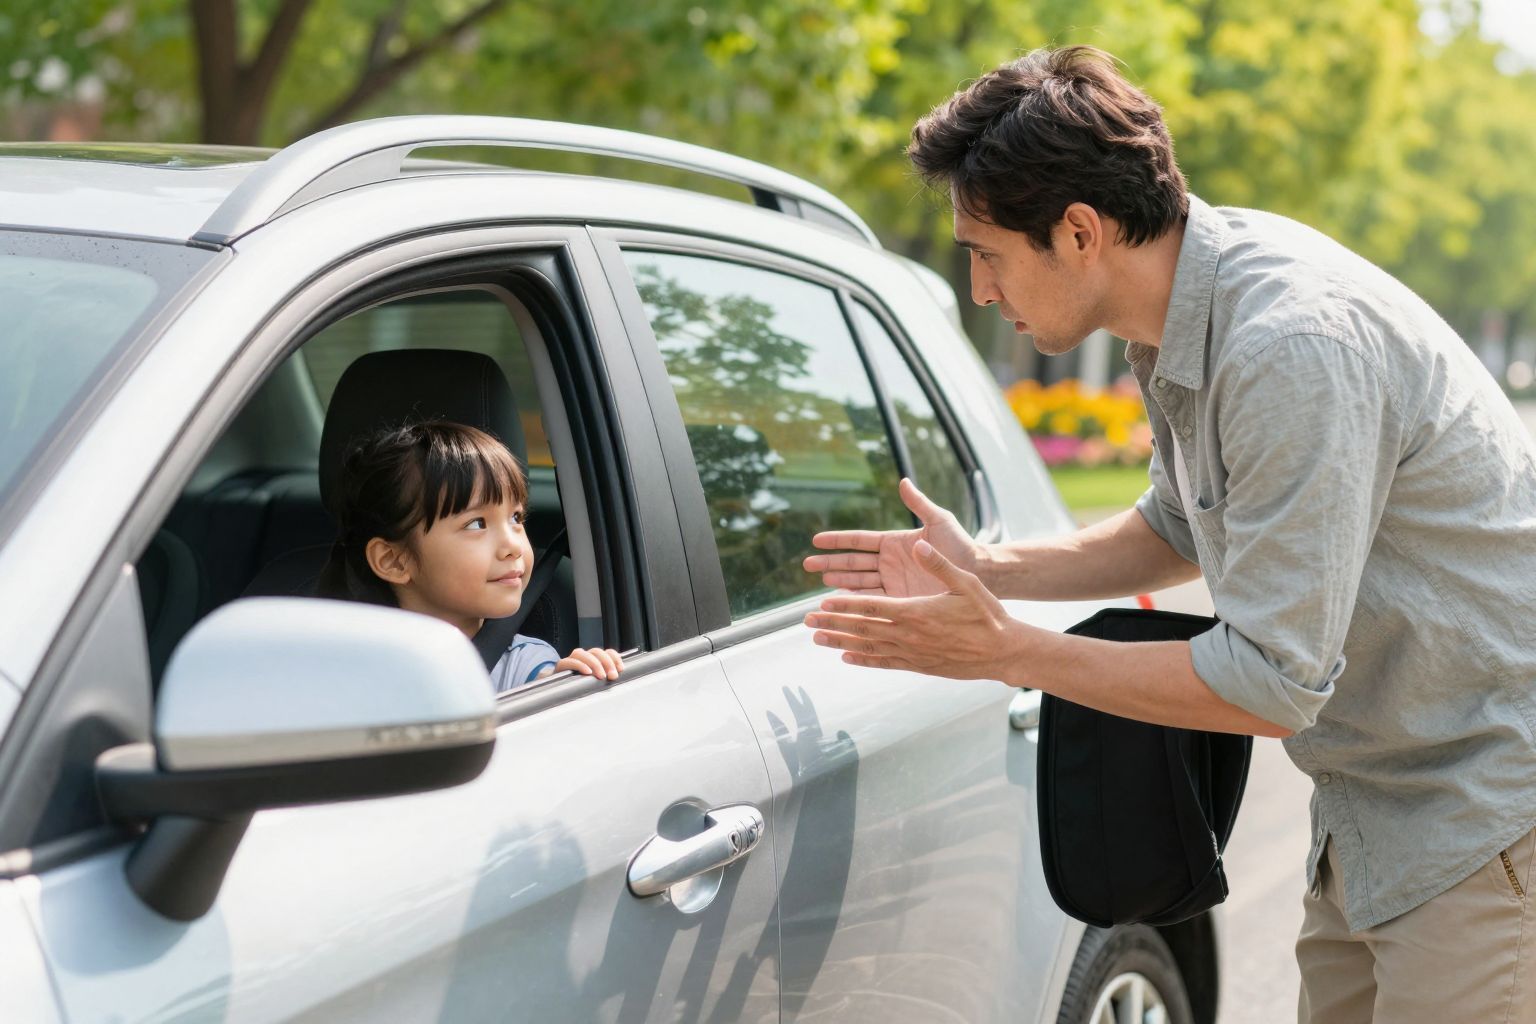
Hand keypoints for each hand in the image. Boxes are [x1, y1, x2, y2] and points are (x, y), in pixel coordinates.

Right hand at [554, 647, 623, 680]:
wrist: (554, 689)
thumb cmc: (578, 686)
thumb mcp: (594, 683)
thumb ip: (604, 679)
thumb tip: (617, 679)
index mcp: (593, 659)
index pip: (606, 652)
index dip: (614, 657)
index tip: (621, 668)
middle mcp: (582, 657)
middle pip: (596, 651)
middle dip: (607, 662)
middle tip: (612, 675)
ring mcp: (571, 660)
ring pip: (582, 653)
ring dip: (594, 663)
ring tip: (601, 676)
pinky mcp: (561, 667)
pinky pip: (568, 662)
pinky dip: (579, 665)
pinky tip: (587, 673)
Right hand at [802, 478, 980, 597]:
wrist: (978, 572)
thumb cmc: (961, 544)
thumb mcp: (939, 520)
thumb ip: (918, 503)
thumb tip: (903, 481)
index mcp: (894, 542)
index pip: (859, 541)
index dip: (837, 541)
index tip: (816, 540)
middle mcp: (889, 562)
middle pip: (852, 562)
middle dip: (830, 563)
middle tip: (807, 565)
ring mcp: (893, 581)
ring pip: (858, 582)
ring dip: (838, 581)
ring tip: (819, 582)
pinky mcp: (900, 599)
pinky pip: (873, 600)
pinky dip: (856, 602)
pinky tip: (839, 603)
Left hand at [804, 539, 1026, 683]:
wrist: (1004, 651)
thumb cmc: (987, 614)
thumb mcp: (965, 582)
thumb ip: (938, 565)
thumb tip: (917, 545)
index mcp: (916, 612)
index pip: (870, 607)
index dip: (843, 605)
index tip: (821, 603)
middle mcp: (909, 635)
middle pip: (862, 628)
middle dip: (832, 624)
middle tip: (806, 622)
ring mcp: (912, 653)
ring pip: (868, 647)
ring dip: (840, 642)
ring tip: (818, 640)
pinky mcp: (919, 665)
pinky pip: (884, 663)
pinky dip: (864, 660)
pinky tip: (848, 658)